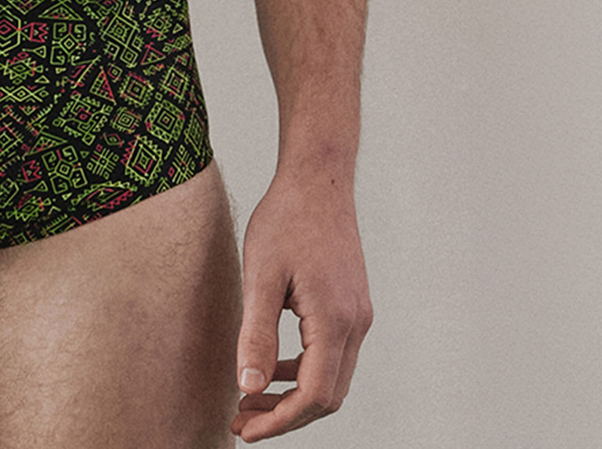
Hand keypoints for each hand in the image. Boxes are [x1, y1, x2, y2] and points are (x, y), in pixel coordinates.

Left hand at [231, 166, 372, 438]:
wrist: (318, 177)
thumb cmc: (287, 218)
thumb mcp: (261, 275)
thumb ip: (257, 334)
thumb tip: (248, 388)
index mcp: (335, 321)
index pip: (313, 396)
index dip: (278, 421)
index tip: (244, 429)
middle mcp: (356, 324)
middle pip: (328, 397)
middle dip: (285, 415)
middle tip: (242, 420)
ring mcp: (359, 315)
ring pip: (333, 378)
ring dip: (294, 396)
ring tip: (251, 399)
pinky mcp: (353, 305)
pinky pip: (333, 354)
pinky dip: (305, 371)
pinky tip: (274, 366)